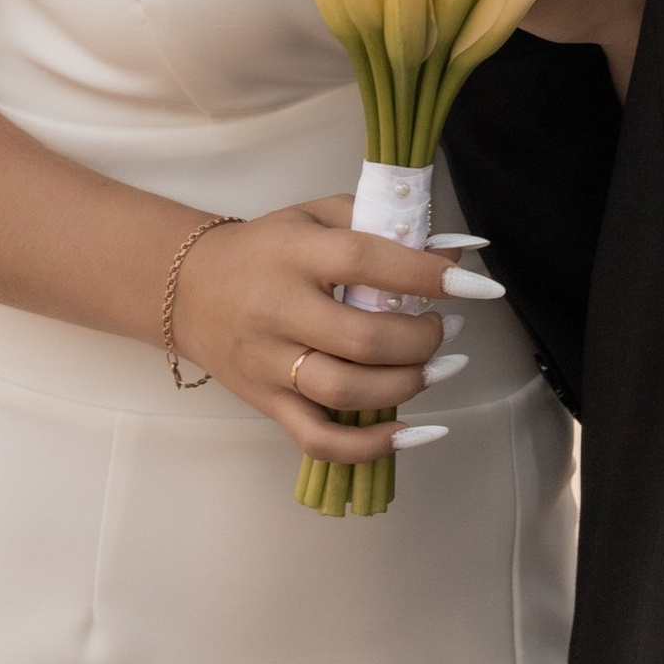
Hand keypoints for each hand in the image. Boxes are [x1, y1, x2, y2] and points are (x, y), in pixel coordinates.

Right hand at [168, 196, 479, 464]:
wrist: (188, 289)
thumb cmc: (266, 248)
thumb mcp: (317, 216)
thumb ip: (383, 224)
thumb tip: (457, 251)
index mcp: (294, 254)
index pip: (365, 262)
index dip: (425, 274)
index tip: (474, 284)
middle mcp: (278, 311)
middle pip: (362, 339)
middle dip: (421, 340)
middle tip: (446, 329)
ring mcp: (270, 364)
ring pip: (345, 393)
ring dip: (407, 385)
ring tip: (438, 368)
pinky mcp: (266, 403)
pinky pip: (319, 440)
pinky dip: (371, 447)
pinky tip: (413, 431)